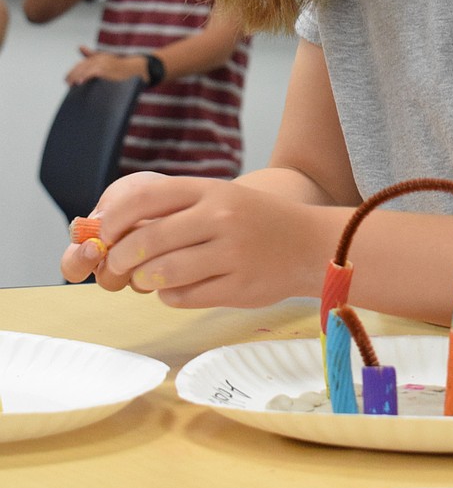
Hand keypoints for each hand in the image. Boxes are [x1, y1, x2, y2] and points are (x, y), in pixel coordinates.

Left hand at [60, 172, 309, 306]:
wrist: (310, 243)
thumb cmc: (255, 220)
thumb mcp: (220, 198)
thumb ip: (177, 209)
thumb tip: (117, 230)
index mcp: (211, 190)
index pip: (146, 197)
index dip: (116, 217)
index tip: (105, 232)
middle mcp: (221, 217)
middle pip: (149, 240)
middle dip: (121, 257)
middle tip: (117, 265)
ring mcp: (232, 253)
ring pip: (164, 273)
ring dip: (144, 280)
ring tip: (146, 279)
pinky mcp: (239, 287)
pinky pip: (185, 297)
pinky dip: (170, 296)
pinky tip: (177, 289)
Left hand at [65, 47, 146, 84]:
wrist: (136, 68)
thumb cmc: (121, 66)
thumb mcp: (106, 59)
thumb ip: (92, 54)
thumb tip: (79, 46)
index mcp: (98, 57)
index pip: (81, 64)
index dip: (73, 71)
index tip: (66, 79)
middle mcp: (98, 58)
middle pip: (81, 66)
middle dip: (72, 74)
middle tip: (67, 83)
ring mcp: (102, 63)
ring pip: (85, 69)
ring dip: (76, 76)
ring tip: (71, 84)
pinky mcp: (106, 69)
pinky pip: (92, 72)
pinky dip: (85, 76)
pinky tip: (79, 82)